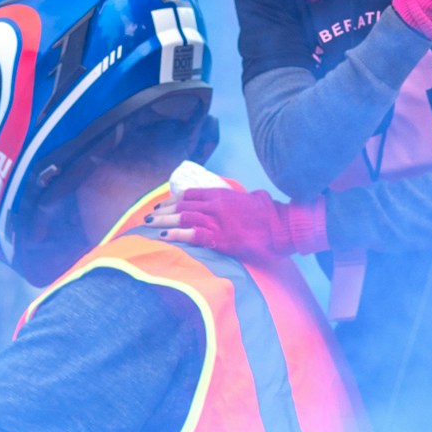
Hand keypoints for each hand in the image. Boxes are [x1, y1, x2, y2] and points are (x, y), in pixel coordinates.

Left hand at [154, 186, 326, 258]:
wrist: (282, 226)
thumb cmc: (271, 214)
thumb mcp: (252, 199)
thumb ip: (238, 199)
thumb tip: (238, 200)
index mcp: (222, 195)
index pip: (191, 194)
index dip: (174, 200)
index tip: (164, 205)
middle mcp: (216, 205)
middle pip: (182, 205)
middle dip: (163, 211)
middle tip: (150, 216)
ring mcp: (218, 221)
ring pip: (183, 218)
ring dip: (163, 221)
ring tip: (150, 226)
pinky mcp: (221, 237)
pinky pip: (193, 234)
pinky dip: (176, 235)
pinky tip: (164, 236)